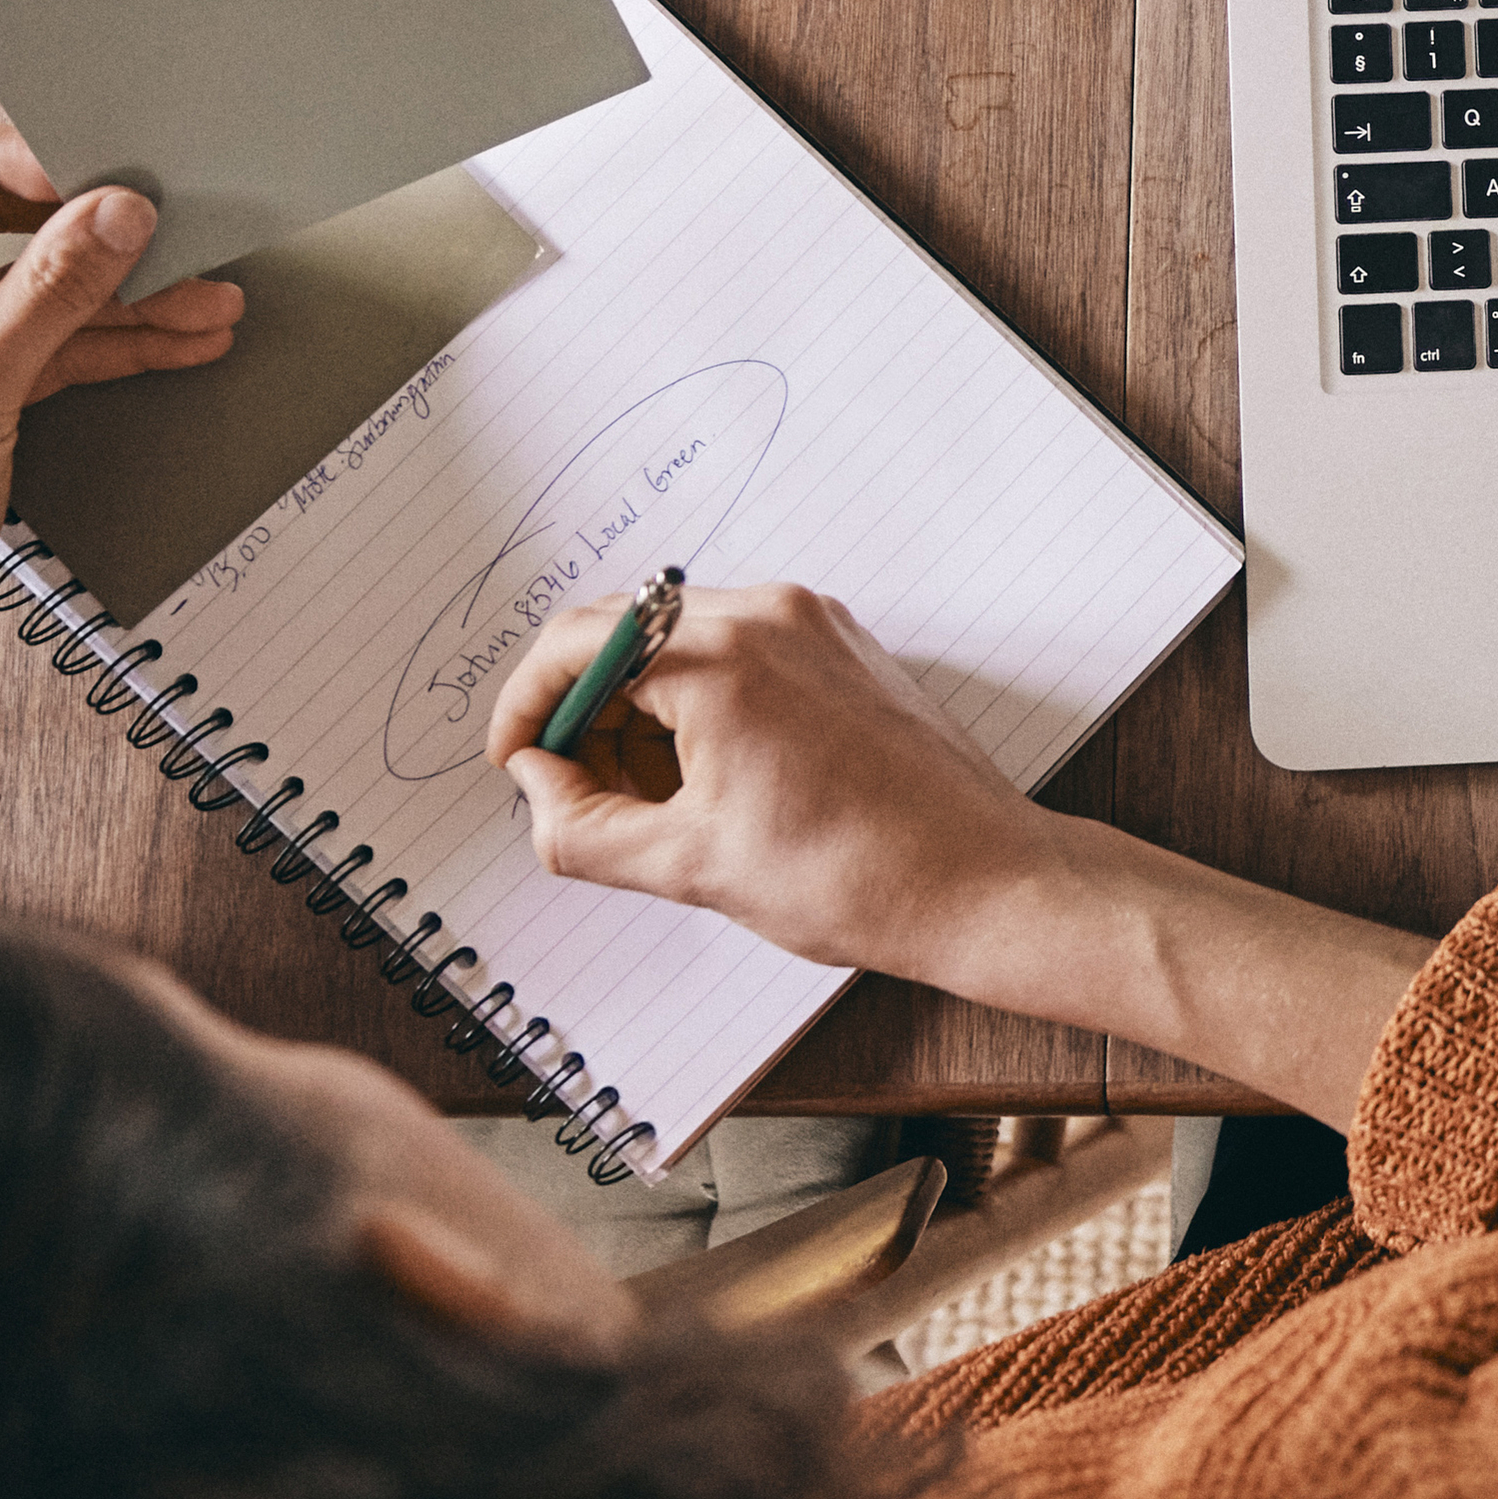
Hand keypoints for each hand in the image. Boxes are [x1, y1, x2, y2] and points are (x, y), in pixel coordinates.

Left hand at [0, 125, 241, 670]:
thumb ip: (51, 290)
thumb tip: (117, 212)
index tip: (79, 172)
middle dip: (75, 230)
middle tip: (156, 226)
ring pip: (21, 291)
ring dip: (110, 295)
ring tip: (202, 295)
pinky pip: (35, 347)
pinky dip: (100, 344)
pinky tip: (174, 341)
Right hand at [488, 584, 1085, 987]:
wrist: (981, 883)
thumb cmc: (858, 877)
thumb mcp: (687, 866)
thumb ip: (579, 826)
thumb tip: (536, 788)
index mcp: (723, 656)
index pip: (575, 643)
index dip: (526, 707)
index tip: (516, 762)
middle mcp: (771, 615)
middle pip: (624, 635)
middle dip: (586, 714)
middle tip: (580, 795)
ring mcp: (815, 625)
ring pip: (679, 644)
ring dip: (644, 712)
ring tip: (659, 804)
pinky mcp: (844, 647)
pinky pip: (740, 652)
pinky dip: (702, 704)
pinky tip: (712, 781)